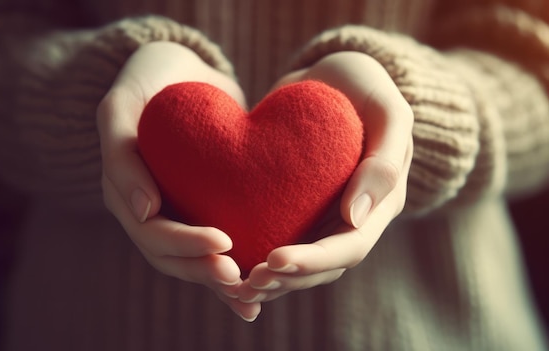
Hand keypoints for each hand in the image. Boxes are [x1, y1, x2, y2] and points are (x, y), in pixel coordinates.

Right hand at [96, 41, 259, 320]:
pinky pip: (209, 248)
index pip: (151, 232)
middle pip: (170, 257)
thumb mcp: (121, 104)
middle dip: (205, 270)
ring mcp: (171, 212)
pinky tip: (253, 299)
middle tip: (241, 277)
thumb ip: (121, 154)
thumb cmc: (149, 80)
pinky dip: (229, 272)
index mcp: (122, 192)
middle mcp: (144, 210)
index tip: (224, 241)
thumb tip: (146, 213)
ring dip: (218, 281)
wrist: (180, 72)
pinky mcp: (197, 210)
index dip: (185, 243)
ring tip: (252, 294)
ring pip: (190, 261)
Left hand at [237, 51, 413, 303]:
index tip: (275, 259)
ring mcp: (324, 214)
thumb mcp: (388, 110)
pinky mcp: (297, 206)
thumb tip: (356, 218)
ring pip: (301, 261)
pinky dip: (257, 252)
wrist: (331, 74)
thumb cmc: (364, 85)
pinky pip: (279, 236)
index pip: (350, 246)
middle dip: (287, 278)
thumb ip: (384, 161)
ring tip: (235, 283)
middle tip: (247, 280)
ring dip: (271, 277)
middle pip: (323, 266)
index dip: (315, 260)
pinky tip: (229, 260)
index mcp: (380, 203)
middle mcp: (353, 217)